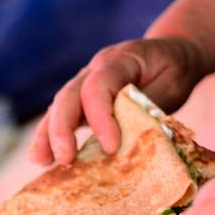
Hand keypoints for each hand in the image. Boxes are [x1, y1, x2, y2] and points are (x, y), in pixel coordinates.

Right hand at [28, 37, 203, 164]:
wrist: (173, 54)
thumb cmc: (175, 71)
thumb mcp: (172, 87)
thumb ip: (147, 108)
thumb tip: (127, 141)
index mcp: (120, 60)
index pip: (100, 87)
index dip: (101, 118)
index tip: (111, 147)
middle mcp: (95, 68)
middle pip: (69, 96)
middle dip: (62, 129)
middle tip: (64, 159)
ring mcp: (85, 82)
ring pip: (59, 106)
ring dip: (47, 135)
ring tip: (40, 161)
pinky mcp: (83, 100)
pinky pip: (63, 116)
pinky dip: (52, 136)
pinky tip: (43, 159)